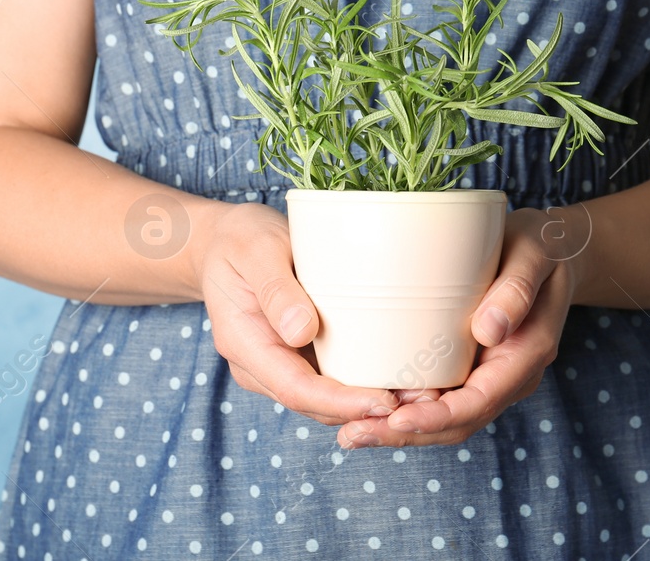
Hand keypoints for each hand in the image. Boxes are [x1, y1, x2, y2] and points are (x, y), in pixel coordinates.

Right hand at [191, 201, 402, 425]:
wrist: (224, 242)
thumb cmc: (239, 240)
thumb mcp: (254, 249)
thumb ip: (275, 289)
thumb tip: (302, 331)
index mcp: (244, 344)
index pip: (294, 389)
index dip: (341, 401)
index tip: (384, 401)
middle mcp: (260, 366)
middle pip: (315, 404)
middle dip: (366, 410)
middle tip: (424, 399)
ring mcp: (279, 364)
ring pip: (325, 399)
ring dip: (370, 403)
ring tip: (423, 392)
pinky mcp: (298, 355)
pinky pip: (330, 379)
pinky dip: (363, 383)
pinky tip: (400, 375)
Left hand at [334, 204, 583, 447]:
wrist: (553, 250)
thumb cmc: (540, 247)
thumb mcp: (534, 255)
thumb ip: (517, 289)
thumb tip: (488, 330)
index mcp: (526, 354)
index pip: (480, 401)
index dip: (438, 416)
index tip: (397, 419)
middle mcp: (507, 375)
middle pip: (457, 421)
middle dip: (406, 434)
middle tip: (353, 435)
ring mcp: (489, 374)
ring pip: (445, 417)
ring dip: (400, 430)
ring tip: (352, 432)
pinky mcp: (470, 365)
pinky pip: (441, 396)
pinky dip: (407, 409)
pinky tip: (369, 407)